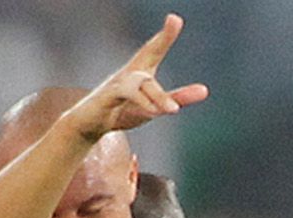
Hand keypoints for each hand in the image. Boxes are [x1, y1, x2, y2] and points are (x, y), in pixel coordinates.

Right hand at [65, 14, 208, 141]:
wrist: (86, 125)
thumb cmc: (121, 111)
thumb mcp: (154, 107)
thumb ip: (177, 98)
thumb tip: (205, 90)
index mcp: (140, 71)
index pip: (154, 49)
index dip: (165, 35)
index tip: (175, 18)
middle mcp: (128, 72)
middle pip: (148, 54)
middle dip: (162, 38)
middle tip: (175, 19)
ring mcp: (116, 83)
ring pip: (142, 82)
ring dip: (159, 95)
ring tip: (173, 110)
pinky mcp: (105, 97)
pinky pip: (126, 95)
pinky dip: (141, 102)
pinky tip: (153, 111)